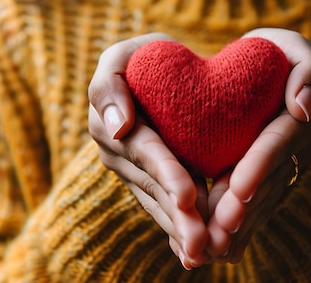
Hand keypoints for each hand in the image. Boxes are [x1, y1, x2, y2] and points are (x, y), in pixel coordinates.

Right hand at [88, 33, 209, 268]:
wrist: (162, 70)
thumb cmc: (146, 56)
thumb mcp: (124, 55)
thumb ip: (108, 84)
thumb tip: (117, 127)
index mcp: (110, 122)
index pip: (143, 151)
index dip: (165, 174)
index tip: (189, 197)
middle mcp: (118, 153)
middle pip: (152, 186)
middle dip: (177, 216)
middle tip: (201, 245)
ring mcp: (132, 171)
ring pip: (158, 203)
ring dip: (179, 230)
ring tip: (202, 255)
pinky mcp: (148, 182)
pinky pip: (161, 206)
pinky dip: (177, 230)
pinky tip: (191, 253)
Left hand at [204, 28, 310, 263]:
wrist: (265, 69)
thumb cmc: (274, 51)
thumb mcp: (292, 46)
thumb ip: (308, 70)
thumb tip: (303, 109)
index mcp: (301, 118)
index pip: (280, 142)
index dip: (261, 164)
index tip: (240, 188)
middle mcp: (298, 150)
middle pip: (271, 181)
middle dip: (245, 209)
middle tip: (218, 233)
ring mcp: (287, 169)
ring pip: (264, 201)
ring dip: (241, 228)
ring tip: (215, 251)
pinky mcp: (272, 181)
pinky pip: (259, 207)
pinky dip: (242, 229)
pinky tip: (223, 251)